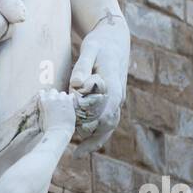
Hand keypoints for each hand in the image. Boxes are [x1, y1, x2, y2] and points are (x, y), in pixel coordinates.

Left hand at [69, 12, 128, 156]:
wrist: (115, 39)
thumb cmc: (100, 43)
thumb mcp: (89, 49)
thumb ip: (82, 67)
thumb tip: (76, 85)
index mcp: (112, 85)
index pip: (104, 111)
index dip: (90, 123)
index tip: (75, 133)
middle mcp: (118, 96)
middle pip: (107, 123)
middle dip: (91, 137)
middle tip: (74, 151)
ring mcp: (118, 100)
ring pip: (109, 126)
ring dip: (95, 140)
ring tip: (78, 153)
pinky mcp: (114, 102)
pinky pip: (108, 122)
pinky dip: (98, 135)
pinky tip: (85, 144)